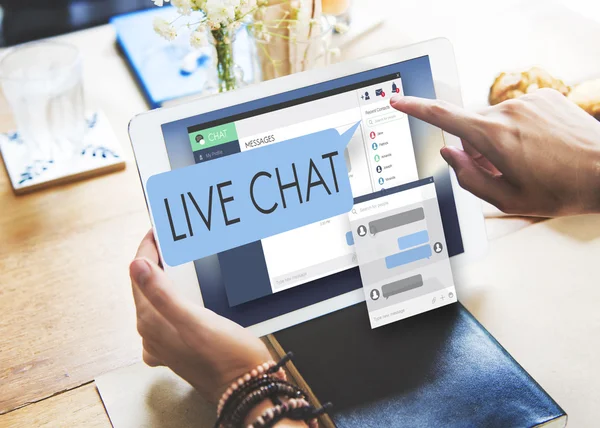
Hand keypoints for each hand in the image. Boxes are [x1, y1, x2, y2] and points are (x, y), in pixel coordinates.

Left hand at [129, 230, 270, 402]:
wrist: (247, 386)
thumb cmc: (226, 357)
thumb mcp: (195, 320)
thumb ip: (162, 293)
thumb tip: (137, 266)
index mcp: (152, 322)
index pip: (139, 275)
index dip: (146, 249)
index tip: (156, 232)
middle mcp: (153, 333)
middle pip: (145, 287)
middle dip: (154, 261)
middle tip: (167, 241)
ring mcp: (165, 341)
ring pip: (156, 300)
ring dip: (163, 277)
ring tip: (175, 260)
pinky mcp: (178, 345)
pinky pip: (168, 314)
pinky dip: (172, 297)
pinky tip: (184, 294)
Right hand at [391, 89, 599, 216]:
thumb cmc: (562, 189)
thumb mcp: (507, 198)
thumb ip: (468, 178)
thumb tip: (451, 156)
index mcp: (495, 138)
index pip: (443, 117)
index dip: (416, 108)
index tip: (398, 100)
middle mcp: (508, 112)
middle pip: (473, 129)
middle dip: (479, 149)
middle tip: (505, 170)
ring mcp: (528, 101)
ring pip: (496, 122)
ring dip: (501, 140)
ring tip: (531, 160)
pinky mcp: (544, 97)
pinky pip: (517, 112)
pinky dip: (520, 129)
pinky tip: (541, 146)